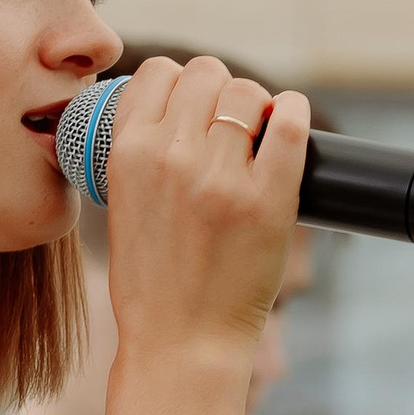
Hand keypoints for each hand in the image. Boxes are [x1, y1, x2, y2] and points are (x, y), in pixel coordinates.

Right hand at [100, 55, 311, 371]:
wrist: (181, 342)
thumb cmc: (152, 283)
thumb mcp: (120, 206)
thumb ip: (139, 154)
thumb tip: (175, 108)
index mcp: (127, 154)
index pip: (158, 72)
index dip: (179, 84)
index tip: (192, 109)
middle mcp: (171, 156)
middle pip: (206, 73)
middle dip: (219, 93)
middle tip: (228, 128)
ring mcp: (222, 177)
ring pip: (247, 92)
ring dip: (255, 106)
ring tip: (255, 137)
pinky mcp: (269, 199)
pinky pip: (291, 123)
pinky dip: (293, 113)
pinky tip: (287, 125)